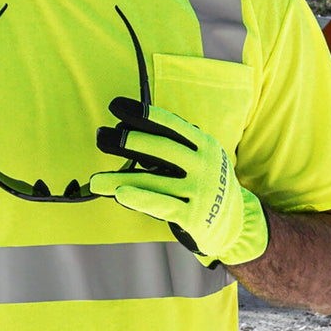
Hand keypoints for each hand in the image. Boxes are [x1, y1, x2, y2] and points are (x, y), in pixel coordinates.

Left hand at [91, 97, 267, 265]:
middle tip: (100, 136)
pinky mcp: (195, 216)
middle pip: (161, 148)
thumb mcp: (197, 159)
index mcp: (204, 144)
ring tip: (95, 182)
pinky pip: (162, 205)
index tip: (115, 105)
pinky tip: (120, 195)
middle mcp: (205, 165)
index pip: (170, 124)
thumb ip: (168, 148)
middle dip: (128, 141)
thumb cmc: (203, 184)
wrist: (236, 224)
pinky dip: (140, 199)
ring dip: (119, 180)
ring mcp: (201, 191)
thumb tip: (122, 133)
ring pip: (153, 181)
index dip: (142, 114)